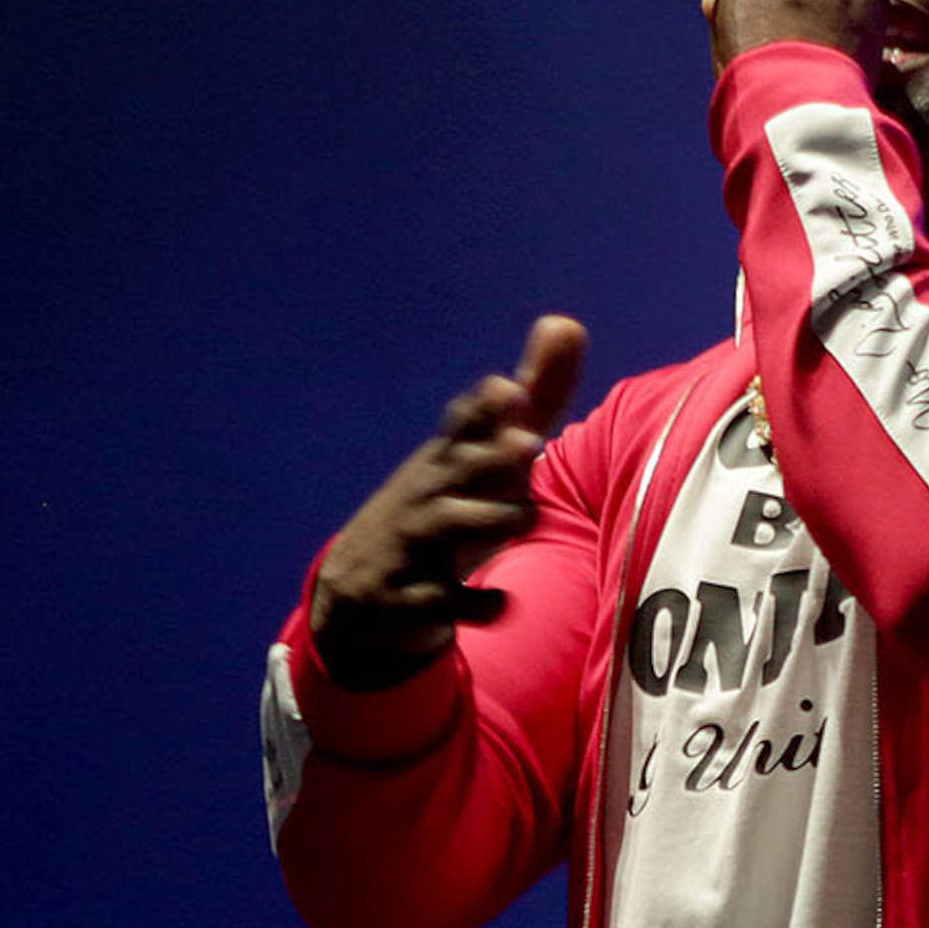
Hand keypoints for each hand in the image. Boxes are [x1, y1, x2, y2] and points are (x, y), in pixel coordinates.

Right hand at [308, 315, 588, 691]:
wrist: (361, 598)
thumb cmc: (446, 507)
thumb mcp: (486, 455)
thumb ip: (534, 396)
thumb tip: (566, 323)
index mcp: (450, 458)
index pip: (465, 424)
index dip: (486, 407)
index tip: (506, 388)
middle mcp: (429, 495)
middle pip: (463, 467)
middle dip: (491, 455)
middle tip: (527, 441)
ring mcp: (414, 546)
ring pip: (456, 528)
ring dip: (493, 521)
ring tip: (520, 518)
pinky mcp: (410, 601)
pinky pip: (447, 604)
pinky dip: (476, 604)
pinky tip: (500, 603)